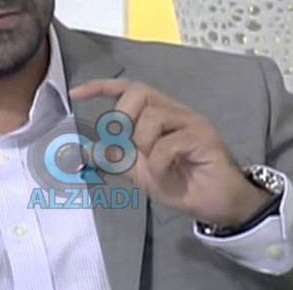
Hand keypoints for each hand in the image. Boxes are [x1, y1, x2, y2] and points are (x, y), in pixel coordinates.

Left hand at [69, 79, 271, 226]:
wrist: (216, 205)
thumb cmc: (182, 183)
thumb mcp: (140, 172)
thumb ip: (116, 158)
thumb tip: (84, 149)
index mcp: (158, 114)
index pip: (128, 88)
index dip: (102, 87)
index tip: (76, 93)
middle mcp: (175, 111)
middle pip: (139, 92)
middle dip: (123, 118)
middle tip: (127, 146)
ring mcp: (191, 121)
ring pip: (152, 117)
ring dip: (144, 145)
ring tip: (155, 165)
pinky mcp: (204, 137)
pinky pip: (169, 143)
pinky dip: (159, 163)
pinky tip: (167, 175)